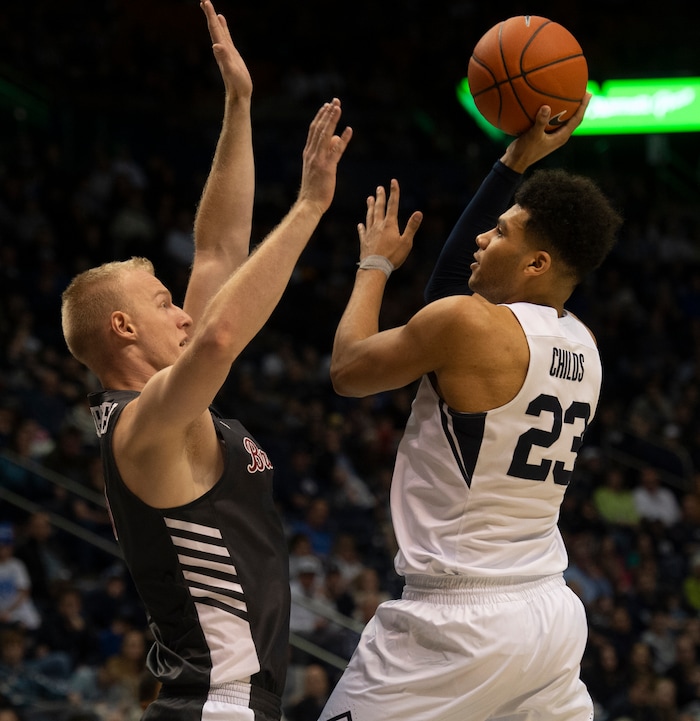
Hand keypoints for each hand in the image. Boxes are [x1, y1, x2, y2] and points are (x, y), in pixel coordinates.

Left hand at [200, 0, 251, 99]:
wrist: (239, 94)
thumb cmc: (237, 84)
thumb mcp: (232, 70)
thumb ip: (224, 58)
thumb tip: (216, 46)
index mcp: (221, 50)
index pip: (214, 30)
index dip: (210, 16)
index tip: (205, 2)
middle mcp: (221, 48)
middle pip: (214, 28)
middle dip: (209, 14)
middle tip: (204, 0)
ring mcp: (226, 51)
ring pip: (218, 31)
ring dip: (214, 19)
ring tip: (209, 7)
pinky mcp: (231, 54)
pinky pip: (225, 36)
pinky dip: (223, 26)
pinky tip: (221, 20)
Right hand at [297, 98, 352, 214]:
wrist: (309, 204)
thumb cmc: (315, 189)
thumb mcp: (319, 168)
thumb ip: (326, 152)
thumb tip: (335, 138)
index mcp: (308, 153)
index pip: (314, 131)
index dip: (321, 117)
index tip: (327, 105)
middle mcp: (312, 154)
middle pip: (319, 128)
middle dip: (327, 113)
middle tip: (335, 100)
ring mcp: (319, 160)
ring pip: (325, 135)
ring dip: (332, 120)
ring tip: (338, 107)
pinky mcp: (327, 168)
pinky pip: (336, 151)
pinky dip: (343, 139)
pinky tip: (349, 130)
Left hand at [359, 179, 422, 269]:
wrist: (374, 268)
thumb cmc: (392, 257)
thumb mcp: (406, 242)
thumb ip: (412, 227)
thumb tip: (419, 212)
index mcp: (390, 225)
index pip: (393, 205)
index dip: (394, 192)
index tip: (393, 181)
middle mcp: (378, 226)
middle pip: (379, 208)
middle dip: (380, 197)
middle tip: (379, 188)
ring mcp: (370, 234)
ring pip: (369, 217)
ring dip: (370, 207)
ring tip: (369, 199)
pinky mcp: (364, 242)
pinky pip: (362, 232)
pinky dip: (362, 227)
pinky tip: (360, 224)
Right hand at [500, 92, 590, 173]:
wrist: (515, 162)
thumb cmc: (525, 151)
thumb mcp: (533, 135)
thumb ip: (540, 122)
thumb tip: (546, 106)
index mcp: (561, 137)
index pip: (577, 119)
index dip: (583, 106)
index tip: (588, 93)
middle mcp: (559, 136)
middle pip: (573, 119)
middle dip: (579, 105)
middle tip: (583, 91)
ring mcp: (551, 136)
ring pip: (562, 120)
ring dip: (566, 109)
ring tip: (568, 95)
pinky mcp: (543, 135)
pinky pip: (551, 121)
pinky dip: (552, 112)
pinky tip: (546, 103)